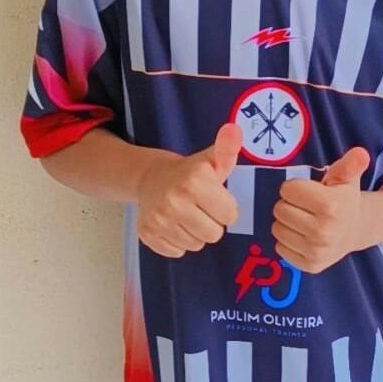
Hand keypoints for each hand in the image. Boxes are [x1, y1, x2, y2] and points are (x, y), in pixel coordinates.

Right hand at [138, 124, 242, 257]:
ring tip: (187, 214)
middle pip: (214, 234)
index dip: (225, 208)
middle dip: (212, 223)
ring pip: (196, 245)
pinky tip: (174, 223)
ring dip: (195, 233)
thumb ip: (227, 148)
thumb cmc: (190, 172)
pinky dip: (178, 242)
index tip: (214, 197)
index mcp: (195, 180)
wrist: (151, 177)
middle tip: (201, 208)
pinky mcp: (147, 234)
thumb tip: (234, 130)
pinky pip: (177, 252)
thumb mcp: (211, 159)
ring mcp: (158, 219)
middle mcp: (174, 200)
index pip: (230, 216)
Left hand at [271, 147, 371, 273]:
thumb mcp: (347, 178)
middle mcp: (323, 231)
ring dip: (287, 222)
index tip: (309, 192)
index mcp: (330, 205)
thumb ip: (350, 164)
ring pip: (277, 229)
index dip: (296, 187)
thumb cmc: (344, 199)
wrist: (357, 229)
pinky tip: (304, 236)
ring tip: (305, 220)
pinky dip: (288, 241)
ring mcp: (316, 251)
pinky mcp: (310, 266)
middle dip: (290, 204)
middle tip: (307, 207)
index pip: (287, 190)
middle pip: (279, 209)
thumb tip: (360, 153)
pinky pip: (279, 248)